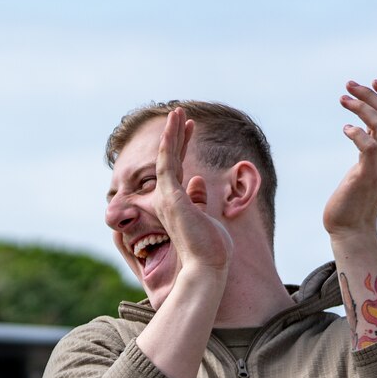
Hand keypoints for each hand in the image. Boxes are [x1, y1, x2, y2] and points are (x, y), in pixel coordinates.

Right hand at [155, 107, 233, 276]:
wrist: (206, 266)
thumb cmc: (210, 249)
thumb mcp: (208, 218)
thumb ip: (199, 199)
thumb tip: (197, 181)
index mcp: (177, 203)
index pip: (179, 169)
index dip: (183, 146)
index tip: (190, 127)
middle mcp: (167, 198)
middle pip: (172, 159)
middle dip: (177, 135)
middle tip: (181, 113)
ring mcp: (166, 197)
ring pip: (167, 157)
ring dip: (172, 132)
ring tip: (177, 111)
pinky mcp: (170, 196)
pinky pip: (167, 163)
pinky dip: (170, 143)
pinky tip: (174, 125)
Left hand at [323, 79, 376, 237]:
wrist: (351, 226)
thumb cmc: (356, 194)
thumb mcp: (369, 163)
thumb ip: (372, 143)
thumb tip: (364, 121)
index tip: (374, 82)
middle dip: (371, 94)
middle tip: (349, 85)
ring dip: (361, 107)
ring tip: (342, 100)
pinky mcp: (369, 173)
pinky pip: (368, 144)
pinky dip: (356, 132)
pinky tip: (345, 129)